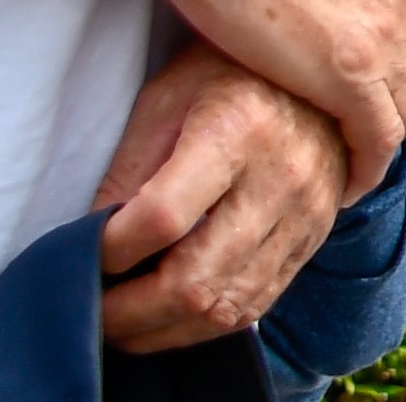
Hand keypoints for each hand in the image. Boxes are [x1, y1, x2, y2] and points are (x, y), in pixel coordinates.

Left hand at [88, 41, 351, 351]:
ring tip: (119, 326)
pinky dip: (199, 327)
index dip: (112, 249)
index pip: (164, 217)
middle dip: (127, 312)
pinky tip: (165, 319)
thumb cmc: (226, 76)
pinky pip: (253, 308)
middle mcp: (281, 179)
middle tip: (88, 312)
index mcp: (239, 129)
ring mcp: (305, 217)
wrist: (323, 74)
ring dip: (160, 330)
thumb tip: (88, 246)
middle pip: (195, 280)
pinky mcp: (312, 241)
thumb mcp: (165, 100)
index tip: (82, 253)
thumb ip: (128, 172)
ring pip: (224, 309)